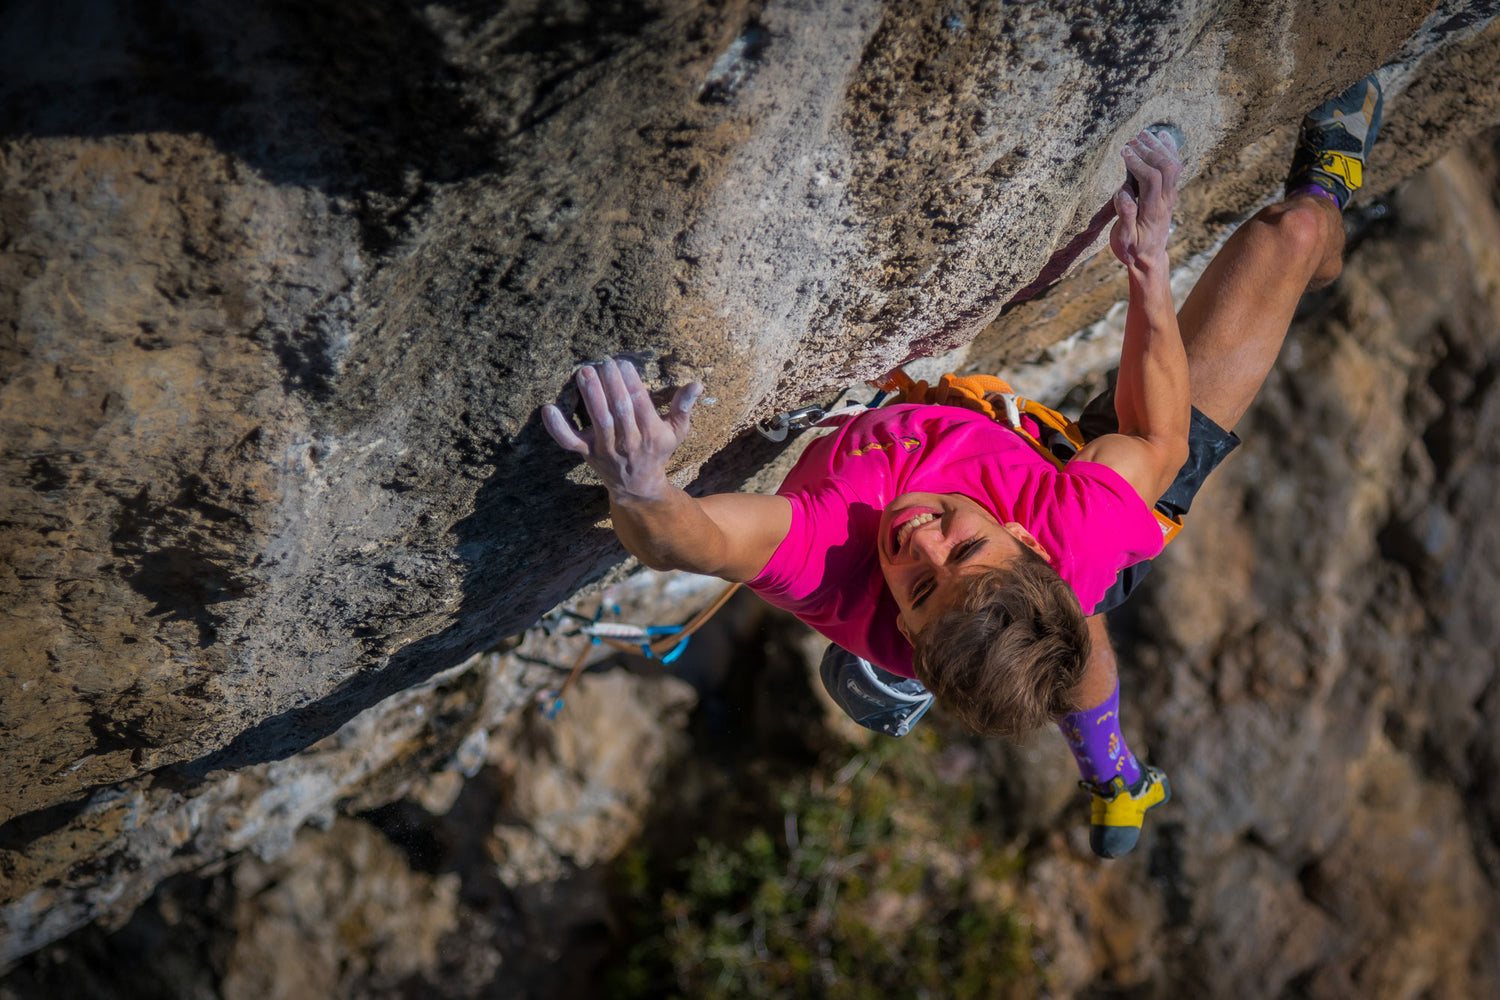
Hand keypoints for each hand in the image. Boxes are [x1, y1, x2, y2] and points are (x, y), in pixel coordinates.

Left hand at [542, 358, 701, 500]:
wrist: (638, 486)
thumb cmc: (658, 451)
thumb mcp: (677, 431)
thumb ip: (684, 406)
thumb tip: (696, 384)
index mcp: (650, 434)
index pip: (640, 404)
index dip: (631, 382)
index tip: (624, 363)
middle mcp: (628, 442)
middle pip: (619, 410)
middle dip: (611, 384)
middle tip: (604, 362)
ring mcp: (605, 449)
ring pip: (598, 421)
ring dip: (591, 395)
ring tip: (585, 372)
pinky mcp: (587, 452)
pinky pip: (569, 441)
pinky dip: (557, 427)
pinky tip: (548, 408)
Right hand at [1109, 129, 1180, 270]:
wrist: (1149, 259)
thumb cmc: (1132, 249)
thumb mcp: (1123, 240)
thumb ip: (1125, 216)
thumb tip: (1124, 194)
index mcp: (1153, 211)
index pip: (1151, 179)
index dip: (1138, 163)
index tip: (1123, 152)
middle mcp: (1166, 201)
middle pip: (1166, 167)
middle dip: (1149, 150)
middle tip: (1131, 141)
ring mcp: (1171, 196)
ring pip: (1173, 164)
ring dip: (1158, 147)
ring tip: (1142, 135)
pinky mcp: (1170, 193)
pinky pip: (1175, 167)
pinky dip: (1169, 149)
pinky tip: (1161, 136)